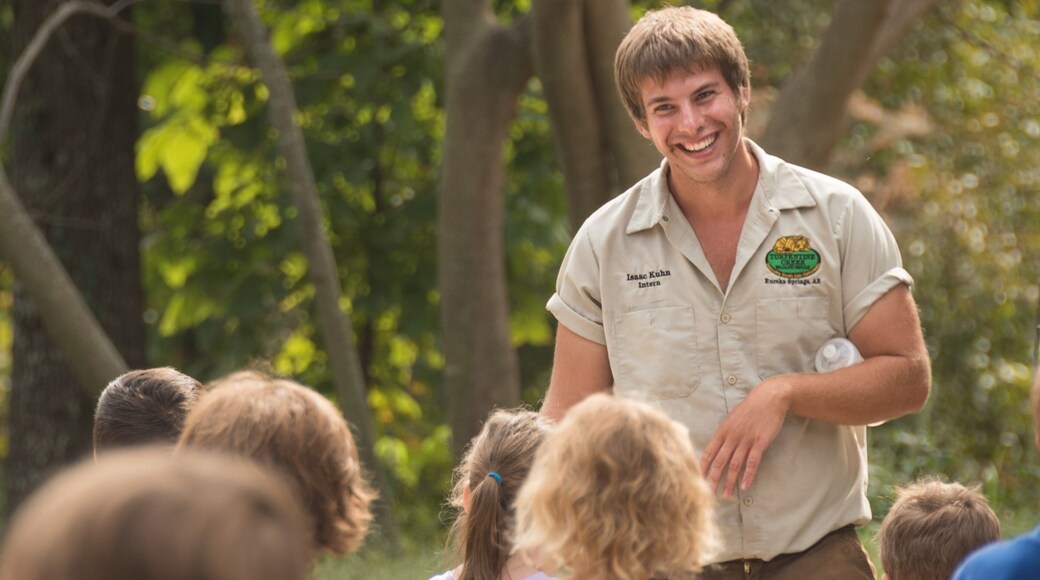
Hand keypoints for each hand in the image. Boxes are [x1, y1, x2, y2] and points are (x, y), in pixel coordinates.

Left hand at [699, 377, 790, 496]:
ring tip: (726, 494)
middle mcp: (732, 436)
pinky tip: (745, 486)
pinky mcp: (760, 442)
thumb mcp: (732, 419)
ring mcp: (746, 439)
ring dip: (729, 481)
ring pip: (734, 464)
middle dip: (712, 478)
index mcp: (723, 431)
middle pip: (719, 461)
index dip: (702, 466)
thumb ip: (724, 433)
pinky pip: (753, 462)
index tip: (697, 478)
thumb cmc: (750, 409)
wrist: (769, 398)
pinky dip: (748, 475)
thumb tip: (716, 447)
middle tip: (708, 493)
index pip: (709, 452)